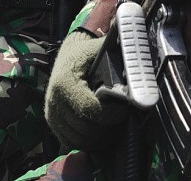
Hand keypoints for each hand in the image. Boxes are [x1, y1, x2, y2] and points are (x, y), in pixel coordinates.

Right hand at [45, 31, 126, 150]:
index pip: (90, 109)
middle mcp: (54, 100)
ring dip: (99, 138)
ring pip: (79, 139)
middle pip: (85, 128)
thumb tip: (138, 66)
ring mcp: (51, 113)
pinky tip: (100, 132)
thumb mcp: (101, 48)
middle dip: (107, 128)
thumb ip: (118, 57)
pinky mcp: (52, 122)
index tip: (125, 110)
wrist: (70, 52)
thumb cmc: (88, 51)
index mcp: (65, 82)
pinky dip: (87, 142)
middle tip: (122, 121)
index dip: (111, 114)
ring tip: (114, 127)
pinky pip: (70, 141)